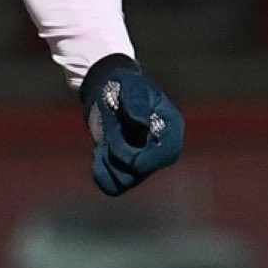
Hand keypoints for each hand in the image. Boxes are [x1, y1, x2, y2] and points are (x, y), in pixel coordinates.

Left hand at [80, 56, 184, 195]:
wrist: (105, 89)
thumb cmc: (123, 84)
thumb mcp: (130, 87)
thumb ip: (136, 103)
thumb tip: (141, 124)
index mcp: (169, 127)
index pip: (169, 154)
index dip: (151, 161)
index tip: (134, 160)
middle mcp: (157, 147)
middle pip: (144, 170)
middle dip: (123, 156)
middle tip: (109, 136)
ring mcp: (140, 158)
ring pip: (126, 179)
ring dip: (110, 165)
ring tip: (103, 145)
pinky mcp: (123, 165)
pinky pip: (112, 183)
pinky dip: (102, 172)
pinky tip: (98, 153)